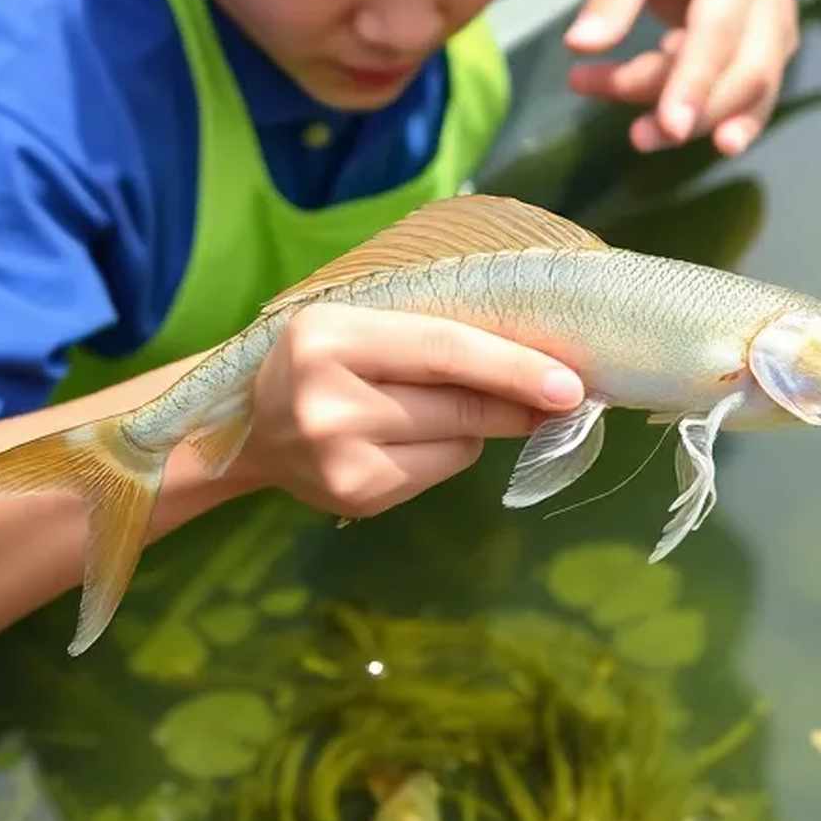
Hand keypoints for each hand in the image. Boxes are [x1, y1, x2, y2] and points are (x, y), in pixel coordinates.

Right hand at [238, 305, 584, 518]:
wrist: (248, 424)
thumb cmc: (322, 358)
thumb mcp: (359, 322)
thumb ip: (432, 332)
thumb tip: (539, 362)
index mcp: (328, 337)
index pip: (444, 351)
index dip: (515, 367)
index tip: (572, 384)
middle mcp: (326, 401)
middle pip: (460, 406)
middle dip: (521, 402)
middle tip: (564, 395)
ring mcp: (339, 459)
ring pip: (459, 444)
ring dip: (480, 426)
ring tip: (449, 404)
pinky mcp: (355, 497)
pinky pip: (439, 472)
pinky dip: (450, 451)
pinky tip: (416, 436)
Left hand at [564, 0, 800, 158]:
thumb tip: (579, 47)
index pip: (716, 37)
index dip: (692, 85)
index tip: (669, 127)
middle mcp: (767, 9)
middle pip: (743, 80)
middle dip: (692, 116)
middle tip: (635, 137)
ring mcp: (776, 33)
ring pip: (751, 97)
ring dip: (699, 123)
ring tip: (640, 135)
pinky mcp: (771, 52)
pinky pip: (748, 97)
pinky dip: (709, 113)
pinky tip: (663, 111)